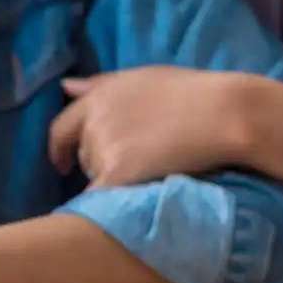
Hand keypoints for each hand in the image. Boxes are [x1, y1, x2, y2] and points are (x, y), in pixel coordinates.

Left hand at [47, 67, 282, 187]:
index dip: (60, 148)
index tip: (63, 163)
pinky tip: (126, 205)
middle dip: (100, 162)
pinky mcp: (118, 173)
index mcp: (97, 97)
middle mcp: (93, 122)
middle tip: (136, 164)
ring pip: (96, 177)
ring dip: (113, 179)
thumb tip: (65, 86)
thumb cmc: (191, 92)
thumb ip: (100, 84)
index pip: (61, 128)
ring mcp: (103, 148)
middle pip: (83, 156)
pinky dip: (107, 206)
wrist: (222, 113)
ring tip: (149, 172)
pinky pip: (99, 200)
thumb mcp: (142, 77)